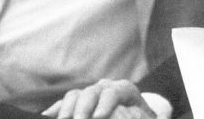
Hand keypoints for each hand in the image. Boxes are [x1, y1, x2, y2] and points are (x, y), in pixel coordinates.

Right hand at [42, 79, 160, 118]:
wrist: (134, 110)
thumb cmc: (141, 116)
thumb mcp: (148, 116)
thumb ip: (156, 118)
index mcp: (124, 90)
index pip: (114, 92)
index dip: (105, 104)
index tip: (98, 117)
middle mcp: (106, 87)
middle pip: (92, 92)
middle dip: (83, 107)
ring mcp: (91, 92)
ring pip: (76, 94)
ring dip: (67, 107)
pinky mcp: (80, 101)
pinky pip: (66, 102)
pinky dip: (58, 108)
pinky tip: (48, 116)